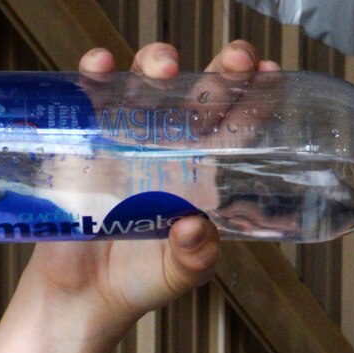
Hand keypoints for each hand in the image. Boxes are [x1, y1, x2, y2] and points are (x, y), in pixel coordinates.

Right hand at [0, 38, 277, 352]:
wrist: (82, 293)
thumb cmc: (140, 280)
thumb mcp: (178, 274)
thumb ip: (195, 255)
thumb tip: (194, 228)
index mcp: (202, 173)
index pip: (235, 127)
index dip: (254, 97)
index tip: (270, 72)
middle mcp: (168, 147)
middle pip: (199, 95)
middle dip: (220, 71)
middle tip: (235, 59)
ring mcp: (126, 137)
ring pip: (146, 85)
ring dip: (156, 64)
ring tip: (164, 66)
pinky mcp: (84, 139)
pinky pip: (90, 97)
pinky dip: (95, 75)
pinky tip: (100, 65)